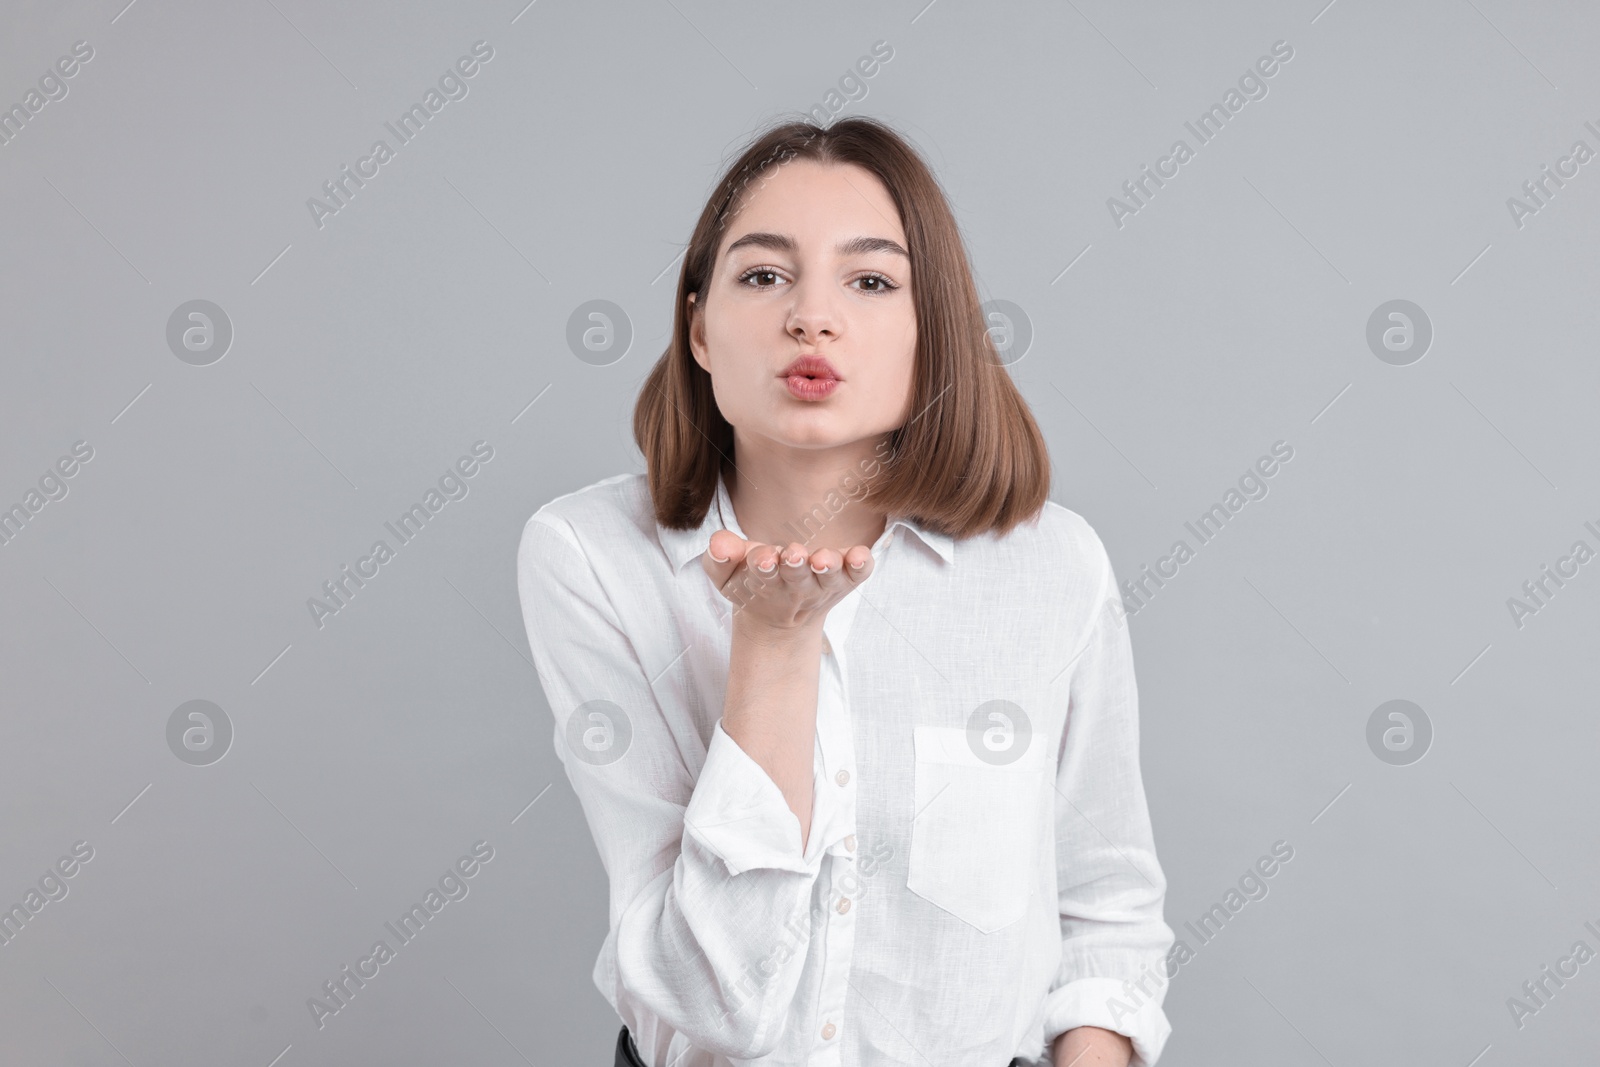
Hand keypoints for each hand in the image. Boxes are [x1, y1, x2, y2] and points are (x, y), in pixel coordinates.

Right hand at [700, 530, 874, 634]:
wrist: (782, 617)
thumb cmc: (752, 584)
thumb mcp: (726, 576)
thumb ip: (719, 558)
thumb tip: (719, 543)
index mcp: (766, 582)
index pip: (764, 574)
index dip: (764, 565)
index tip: (764, 558)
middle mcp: (799, 586)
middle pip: (798, 577)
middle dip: (796, 566)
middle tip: (793, 555)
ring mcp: (825, 583)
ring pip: (830, 577)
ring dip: (829, 567)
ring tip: (824, 559)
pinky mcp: (847, 578)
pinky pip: (859, 574)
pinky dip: (861, 565)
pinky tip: (861, 554)